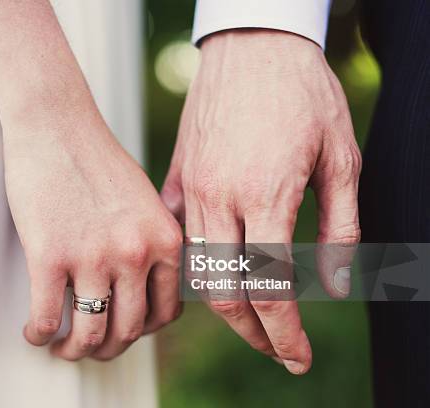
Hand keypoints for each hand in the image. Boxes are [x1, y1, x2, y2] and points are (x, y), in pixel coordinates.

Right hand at [5, 103, 181, 360]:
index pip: (166, 312)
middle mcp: (135, 253)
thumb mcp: (145, 202)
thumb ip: (153, 244)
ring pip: (90, 334)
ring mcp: (93, 256)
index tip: (125, 331)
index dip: (143, 331)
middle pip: (129, 330)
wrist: (57, 123)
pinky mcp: (50, 255)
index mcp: (164, 240)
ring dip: (75, 351)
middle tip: (92, 347)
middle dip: (109, 349)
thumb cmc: (97, 159)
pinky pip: (47, 319)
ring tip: (63, 347)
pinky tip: (34, 333)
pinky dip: (40, 336)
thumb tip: (146, 288)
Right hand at [161, 29, 361, 373]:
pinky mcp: (177, 178)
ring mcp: (192, 188)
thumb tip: (334, 287)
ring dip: (225, 306)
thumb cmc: (303, 92)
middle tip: (278, 348)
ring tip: (252, 319)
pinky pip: (180, 238)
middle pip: (225, 292)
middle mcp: (219, 198)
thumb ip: (339, 228)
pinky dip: (196, 266)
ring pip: (198, 271)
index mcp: (265, 194)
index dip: (286, 333)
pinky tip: (216, 274)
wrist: (253, 43)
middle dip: (254, 332)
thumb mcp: (342, 156)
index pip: (271, 287)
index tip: (297, 356)